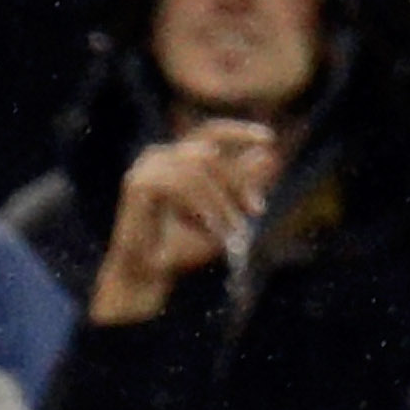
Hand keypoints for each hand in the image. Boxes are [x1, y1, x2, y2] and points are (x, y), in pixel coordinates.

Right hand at [91, 120, 281, 325]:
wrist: (147, 277)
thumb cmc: (181, 247)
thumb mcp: (223, 213)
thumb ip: (243, 185)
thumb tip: (270, 155)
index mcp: (175, 157)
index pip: (211, 132)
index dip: (241, 132)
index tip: (271, 139)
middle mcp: (158, 155)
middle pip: (210, 152)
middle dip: (237, 181)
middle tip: (256, 211)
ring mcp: (146, 167)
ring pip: (198, 168)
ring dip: (221, 202)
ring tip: (232, 231)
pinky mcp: (138, 183)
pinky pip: (181, 183)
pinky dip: (203, 206)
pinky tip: (212, 228)